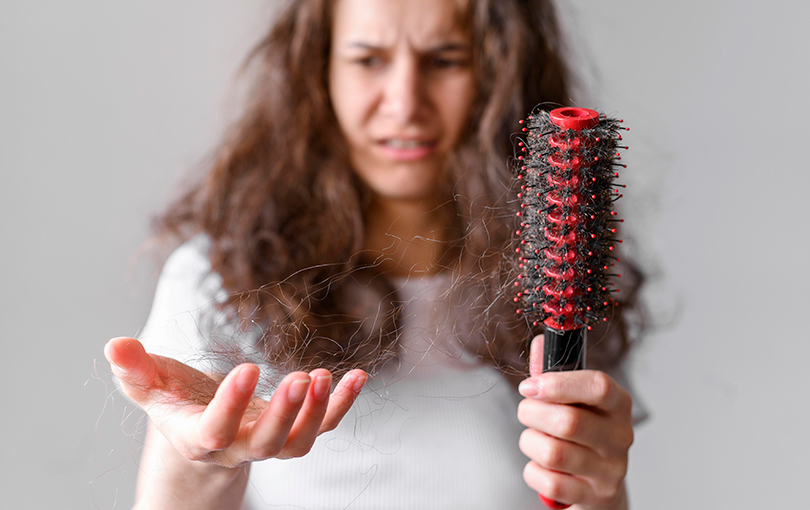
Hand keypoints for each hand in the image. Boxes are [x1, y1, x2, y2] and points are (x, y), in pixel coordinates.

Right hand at [104, 337, 366, 468]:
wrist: (204, 430)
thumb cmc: (176, 404)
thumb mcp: (152, 387)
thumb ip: (135, 370)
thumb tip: (113, 345)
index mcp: (199, 437)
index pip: (215, 430)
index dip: (231, 406)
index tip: (248, 367)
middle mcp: (238, 447)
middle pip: (266, 444)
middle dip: (285, 414)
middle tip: (301, 379)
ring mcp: (270, 443)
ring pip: (298, 442)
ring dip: (317, 413)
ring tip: (326, 376)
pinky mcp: (294, 431)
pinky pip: (324, 425)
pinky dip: (342, 404)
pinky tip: (358, 376)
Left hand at [517, 335, 632, 508]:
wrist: (598, 486)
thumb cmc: (581, 434)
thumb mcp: (574, 401)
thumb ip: (554, 372)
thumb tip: (541, 341)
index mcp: (618, 405)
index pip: (599, 387)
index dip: (559, 383)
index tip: (529, 385)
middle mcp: (620, 437)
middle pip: (569, 422)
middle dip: (532, 414)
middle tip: (526, 412)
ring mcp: (609, 470)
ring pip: (554, 453)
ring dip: (530, 443)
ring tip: (533, 439)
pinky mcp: (595, 497)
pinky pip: (548, 482)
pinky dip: (533, 472)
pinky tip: (540, 465)